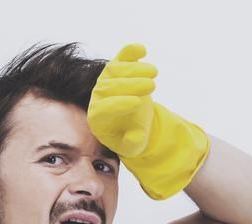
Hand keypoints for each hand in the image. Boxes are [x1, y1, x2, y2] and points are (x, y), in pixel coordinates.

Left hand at [88, 43, 210, 200]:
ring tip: (154, 72)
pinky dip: (130, 52)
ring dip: (134, 68)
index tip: (138, 103)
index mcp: (97, 117)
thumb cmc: (131, 136)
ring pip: (115, 69)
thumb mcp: (133, 146)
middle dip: (131, 85)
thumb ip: (132, 143)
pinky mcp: (117, 67)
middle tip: (151, 86)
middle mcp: (98, 96)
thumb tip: (134, 138)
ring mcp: (106, 80)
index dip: (119, 104)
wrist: (135, 122)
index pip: (104, 107)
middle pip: (109, 86)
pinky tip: (142, 49)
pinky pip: (121, 57)